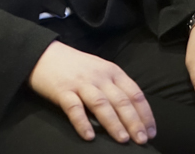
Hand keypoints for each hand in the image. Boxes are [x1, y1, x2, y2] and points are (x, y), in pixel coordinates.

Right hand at [28, 40, 155, 144]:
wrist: (43, 54)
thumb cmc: (74, 66)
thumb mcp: (100, 70)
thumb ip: (114, 87)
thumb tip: (133, 113)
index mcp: (112, 71)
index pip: (134, 93)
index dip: (145, 113)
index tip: (151, 131)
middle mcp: (99, 76)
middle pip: (121, 100)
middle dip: (134, 122)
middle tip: (141, 140)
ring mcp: (80, 83)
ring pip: (101, 103)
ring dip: (113, 123)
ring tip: (122, 139)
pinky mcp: (62, 90)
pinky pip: (74, 108)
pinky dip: (82, 122)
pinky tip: (89, 136)